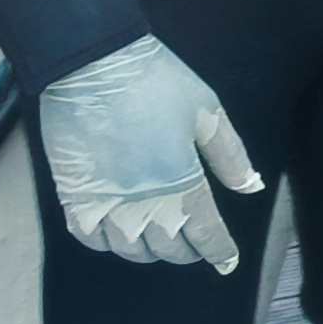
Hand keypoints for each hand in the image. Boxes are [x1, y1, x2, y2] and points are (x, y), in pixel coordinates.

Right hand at [39, 36, 259, 271]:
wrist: (91, 62)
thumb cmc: (155, 82)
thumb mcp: (207, 113)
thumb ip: (230, 156)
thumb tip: (251, 187)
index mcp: (181, 182)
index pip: (205, 233)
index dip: (219, 251)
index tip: (227, 261)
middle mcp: (141, 200)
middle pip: (167, 247)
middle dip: (186, 252)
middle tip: (194, 245)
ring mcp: (103, 199)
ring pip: (128, 248)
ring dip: (148, 251)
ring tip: (159, 241)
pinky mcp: (71, 192)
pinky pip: (88, 235)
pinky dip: (105, 242)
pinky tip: (117, 233)